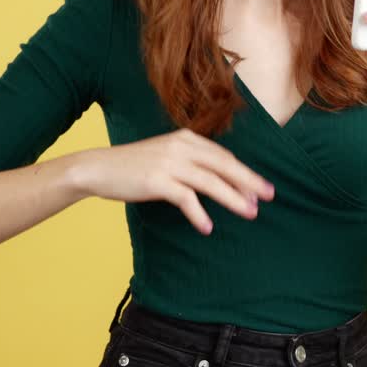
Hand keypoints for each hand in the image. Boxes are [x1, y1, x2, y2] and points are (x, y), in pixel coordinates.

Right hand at [71, 128, 275, 233]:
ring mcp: (169, 163)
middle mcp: (182, 147)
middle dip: (249, 182)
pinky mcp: (156, 180)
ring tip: (249, 213)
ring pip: (211, 181)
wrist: (99, 168)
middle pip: (224, 166)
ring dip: (233, 199)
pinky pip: (186, 198)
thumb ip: (191, 162)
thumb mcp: (167, 156)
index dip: (245, 173)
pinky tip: (207, 227)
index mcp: (187, 139)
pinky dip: (199, 213)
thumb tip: (219, 181)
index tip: (261, 188)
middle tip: (268, 197)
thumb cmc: (135, 166)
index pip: (224, 157)